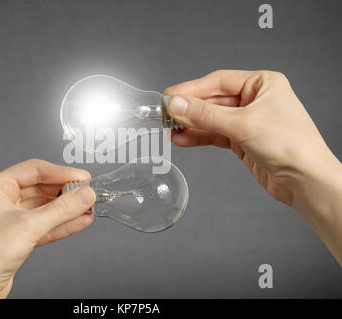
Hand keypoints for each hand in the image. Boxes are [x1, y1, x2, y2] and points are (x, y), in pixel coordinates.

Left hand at [0, 159, 95, 297]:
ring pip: (45, 208)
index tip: (82, 178)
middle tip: (87, 193)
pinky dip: (62, 224)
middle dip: (65, 191)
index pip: (35, 170)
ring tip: (88, 207)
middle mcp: (3, 200)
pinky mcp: (18, 238)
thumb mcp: (28, 225)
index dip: (61, 172)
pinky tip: (80, 221)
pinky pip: (45, 225)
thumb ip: (61, 209)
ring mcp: (11, 220)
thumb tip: (84, 195)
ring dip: (67, 209)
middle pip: (42, 188)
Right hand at [164, 70, 341, 263]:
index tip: (170, 97)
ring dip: (190, 124)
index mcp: (262, 84)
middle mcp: (254, 100)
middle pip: (212, 100)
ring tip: (170, 129)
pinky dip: (198, 137)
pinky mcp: (242, 140)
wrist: (305, 180)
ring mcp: (247, 121)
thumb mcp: (243, 124)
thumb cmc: (292, 145)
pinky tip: (183, 138)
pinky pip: (214, 134)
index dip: (191, 89)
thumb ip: (206, 115)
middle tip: (166, 114)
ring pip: (211, 119)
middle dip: (189, 109)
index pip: (218, 81)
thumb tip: (177, 105)